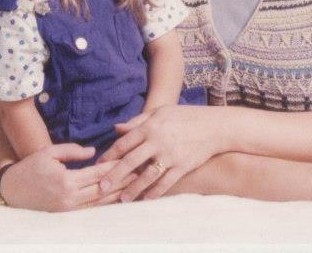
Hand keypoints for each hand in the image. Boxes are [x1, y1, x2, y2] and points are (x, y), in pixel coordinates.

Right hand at [0, 143, 132, 210]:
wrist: (11, 190)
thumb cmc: (30, 167)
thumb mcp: (49, 152)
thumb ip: (72, 151)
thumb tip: (93, 152)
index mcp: (66, 180)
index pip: (98, 173)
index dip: (116, 167)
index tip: (132, 160)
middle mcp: (69, 197)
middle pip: (103, 189)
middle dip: (123, 182)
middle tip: (141, 174)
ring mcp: (67, 208)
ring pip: (98, 202)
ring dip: (117, 195)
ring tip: (134, 187)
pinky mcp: (66, 214)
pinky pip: (90, 208)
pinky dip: (104, 203)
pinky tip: (116, 198)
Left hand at [99, 104, 217, 201]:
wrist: (213, 126)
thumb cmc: (185, 117)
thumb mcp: (161, 112)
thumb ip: (138, 121)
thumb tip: (117, 128)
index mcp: (151, 126)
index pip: (125, 143)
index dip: (110, 155)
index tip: (98, 166)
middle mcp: (158, 141)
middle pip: (130, 161)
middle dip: (114, 176)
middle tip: (101, 188)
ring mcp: (170, 155)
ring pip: (146, 176)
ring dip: (132, 189)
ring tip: (122, 199)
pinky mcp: (181, 166)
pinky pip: (164, 183)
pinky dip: (154, 193)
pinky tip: (145, 200)